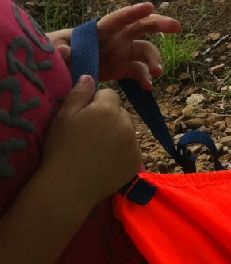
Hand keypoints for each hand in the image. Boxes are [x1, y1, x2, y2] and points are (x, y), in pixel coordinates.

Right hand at [41, 74, 141, 204]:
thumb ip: (79, 94)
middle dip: (108, 118)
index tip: (82, 118)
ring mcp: (134, 143)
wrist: (68, 187)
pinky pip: (131, 150)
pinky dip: (121, 153)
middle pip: (120, 112)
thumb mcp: (63, 117)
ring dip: (116, 135)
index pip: (109, 95)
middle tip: (89, 136)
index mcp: (108, 109)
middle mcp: (126, 123)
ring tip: (96, 151)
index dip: (95, 104)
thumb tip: (89, 76)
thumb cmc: (61, 149)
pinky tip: (104, 163)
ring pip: (127, 130)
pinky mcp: (136, 162)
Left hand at [52, 3, 180, 87]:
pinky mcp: (122, 69)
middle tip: (176, 27)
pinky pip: (140, 71)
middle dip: (160, 25)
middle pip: (142, 27)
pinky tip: (149, 87)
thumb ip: (59, 50)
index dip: (133, 12)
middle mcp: (115, 38)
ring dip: (154, 60)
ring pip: (145, 51)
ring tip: (157, 72)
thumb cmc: (52, 54)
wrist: (54, 73)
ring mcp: (121, 53)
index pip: (117, 19)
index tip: (150, 6)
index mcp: (99, 30)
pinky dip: (146, 78)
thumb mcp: (53, 50)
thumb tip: (62, 52)